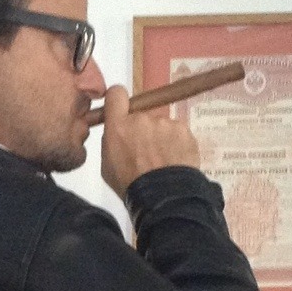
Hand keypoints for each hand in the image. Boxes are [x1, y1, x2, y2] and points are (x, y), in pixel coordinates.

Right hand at [100, 84, 200, 199]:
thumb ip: (111, 141)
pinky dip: (176, 144)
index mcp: (118, 126)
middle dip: (142, 130)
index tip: (121, 109)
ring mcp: (165, 122)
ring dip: (160, 139)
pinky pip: (177, 133)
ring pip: (160, 126)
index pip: (116, 94)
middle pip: (140, 116)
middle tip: (146, 154)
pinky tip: (175, 161)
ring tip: (162, 162)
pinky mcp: (184, 129)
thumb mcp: (107, 165)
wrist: (163, 196)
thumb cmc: (130, 184)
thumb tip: (118, 132)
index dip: (118, 100)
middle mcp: (141, 118)